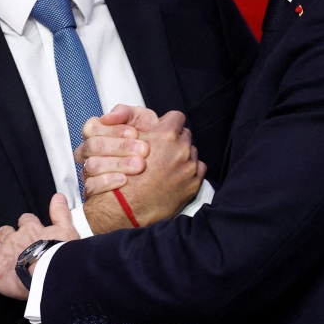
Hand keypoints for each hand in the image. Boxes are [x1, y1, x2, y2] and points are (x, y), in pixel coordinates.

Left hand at [0, 194, 79, 299]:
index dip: (26, 223)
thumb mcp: (67, 229)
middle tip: (5, 237)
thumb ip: (61, 213)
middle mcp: (14, 240)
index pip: (25, 220)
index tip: (27, 226)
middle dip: (4, 234)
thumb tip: (58, 196)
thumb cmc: (60, 252)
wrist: (49, 272)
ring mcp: (2, 256)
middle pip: (4, 232)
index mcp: (31, 229)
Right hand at [76, 105, 159, 196]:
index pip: (92, 128)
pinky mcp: (91, 189)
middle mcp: (89, 151)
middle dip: (120, 147)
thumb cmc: (146, 140)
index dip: (114, 130)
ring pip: (92, 166)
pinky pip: (91, 187)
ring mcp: (87, 170)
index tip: (135, 133)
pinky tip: (125, 180)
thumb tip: (108, 117)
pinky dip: (108, 182)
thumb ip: (126, 113)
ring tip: (139, 165)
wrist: (159, 166)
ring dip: (118, 164)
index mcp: (96, 132)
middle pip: (92, 146)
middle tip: (144, 150)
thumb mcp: (142, 121)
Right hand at [122, 110, 205, 225]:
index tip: (164, 130)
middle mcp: (181, 148)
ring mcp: (189, 166)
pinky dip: (189, 171)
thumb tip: (154, 123)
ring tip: (168, 166)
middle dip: (176, 140)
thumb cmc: (125, 174)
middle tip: (163, 151)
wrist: (128, 207)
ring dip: (183, 156)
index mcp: (166, 134)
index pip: (177, 117)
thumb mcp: (129, 143)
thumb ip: (145, 129)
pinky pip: (199, 168)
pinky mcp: (194, 183)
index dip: (169, 122)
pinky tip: (176, 176)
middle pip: (185, 135)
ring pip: (192, 152)